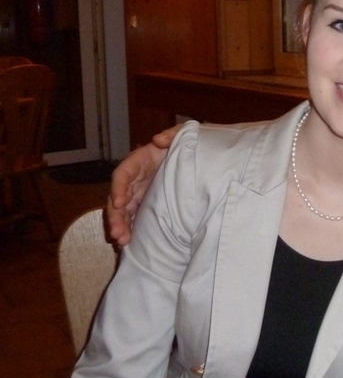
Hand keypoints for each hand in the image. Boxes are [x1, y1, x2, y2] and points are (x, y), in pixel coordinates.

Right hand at [105, 125, 180, 246]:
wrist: (192, 155)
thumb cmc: (184, 144)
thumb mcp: (181, 135)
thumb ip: (172, 135)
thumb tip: (159, 140)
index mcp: (139, 161)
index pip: (123, 174)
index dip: (119, 187)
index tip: (119, 202)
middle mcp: (134, 179)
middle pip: (118, 197)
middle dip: (116, 216)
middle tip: (117, 233)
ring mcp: (138, 192)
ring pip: (123, 211)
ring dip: (120, 226)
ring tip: (121, 242)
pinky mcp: (146, 202)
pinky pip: (134, 216)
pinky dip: (129, 228)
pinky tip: (127, 242)